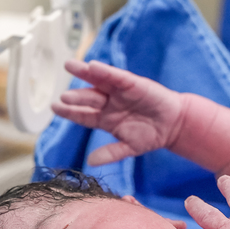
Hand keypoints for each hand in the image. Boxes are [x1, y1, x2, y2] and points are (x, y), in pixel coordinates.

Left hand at [51, 60, 185, 165]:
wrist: (174, 125)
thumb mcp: (129, 147)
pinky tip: (93, 66)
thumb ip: (111, 153)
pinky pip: (117, 77)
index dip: (69, 112)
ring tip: (70, 66)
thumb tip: (90, 162)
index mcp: (105, 119)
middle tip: (62, 97)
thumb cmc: (151, 135)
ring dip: (85, 73)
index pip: (83, 115)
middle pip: (88, 98)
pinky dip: (106, 72)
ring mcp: (120, 92)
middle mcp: (109, 103)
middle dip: (76, 97)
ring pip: (98, 82)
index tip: (55, 108)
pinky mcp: (133, 83)